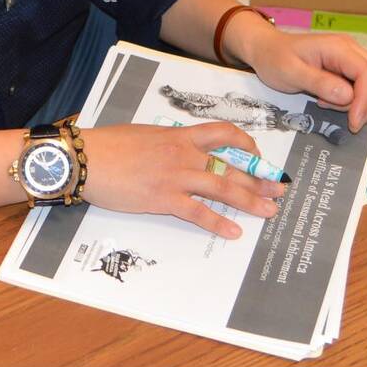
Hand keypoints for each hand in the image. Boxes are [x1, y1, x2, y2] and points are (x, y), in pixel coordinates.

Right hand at [81, 122, 285, 238]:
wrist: (87, 159)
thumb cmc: (110, 145)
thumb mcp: (146, 135)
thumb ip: (168, 143)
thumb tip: (180, 149)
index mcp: (180, 135)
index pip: (224, 133)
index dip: (246, 143)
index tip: (257, 154)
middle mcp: (184, 154)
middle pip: (232, 164)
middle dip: (259, 177)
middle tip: (279, 188)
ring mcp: (176, 177)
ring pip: (223, 188)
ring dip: (250, 200)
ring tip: (269, 211)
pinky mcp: (164, 198)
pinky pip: (198, 213)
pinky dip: (218, 223)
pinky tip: (234, 232)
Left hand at [238, 26, 366, 132]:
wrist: (266, 49)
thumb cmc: (275, 59)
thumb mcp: (291, 73)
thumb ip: (319, 83)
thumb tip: (347, 95)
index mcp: (337, 47)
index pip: (366, 72)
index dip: (365, 99)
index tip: (353, 122)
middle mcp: (349, 49)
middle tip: (349, 122)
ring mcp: (349, 57)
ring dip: (358, 101)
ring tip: (326, 105)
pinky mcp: (346, 66)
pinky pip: (360, 84)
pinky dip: (351, 99)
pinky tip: (327, 101)